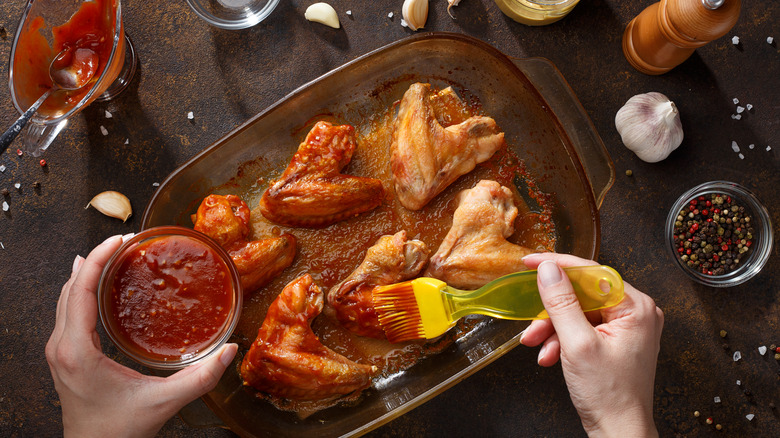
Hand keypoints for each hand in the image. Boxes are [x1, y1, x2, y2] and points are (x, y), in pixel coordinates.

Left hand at [45, 235, 237, 437]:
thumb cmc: (119, 432)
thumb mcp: (163, 402)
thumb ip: (199, 378)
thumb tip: (230, 351)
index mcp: (78, 351)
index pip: (80, 290)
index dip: (99, 259)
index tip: (120, 240)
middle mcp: (62, 347)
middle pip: (69, 288)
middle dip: (95, 259)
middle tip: (124, 241)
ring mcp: (60, 352)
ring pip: (64, 298)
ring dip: (86, 273)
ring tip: (110, 254)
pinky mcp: (64, 357)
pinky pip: (67, 312)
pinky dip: (82, 291)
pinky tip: (96, 284)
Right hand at [520, 253, 662, 437]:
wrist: (618, 432)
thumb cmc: (609, 396)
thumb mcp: (577, 345)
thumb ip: (561, 303)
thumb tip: (548, 269)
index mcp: (636, 307)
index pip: (592, 271)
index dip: (558, 265)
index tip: (531, 261)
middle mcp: (636, 312)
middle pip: (582, 294)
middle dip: (552, 312)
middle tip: (531, 323)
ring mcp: (627, 327)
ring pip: (578, 312)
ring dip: (553, 329)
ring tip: (538, 347)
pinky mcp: (616, 341)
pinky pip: (583, 328)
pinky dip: (563, 340)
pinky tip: (550, 356)